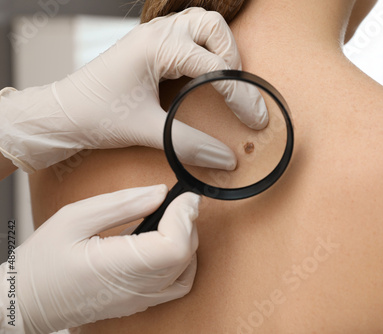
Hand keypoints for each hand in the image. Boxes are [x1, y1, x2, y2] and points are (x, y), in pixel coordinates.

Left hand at [0, 7, 267, 172]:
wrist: (62, 114)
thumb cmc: (94, 115)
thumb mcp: (146, 131)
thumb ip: (189, 144)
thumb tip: (227, 158)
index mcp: (156, 47)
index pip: (214, 66)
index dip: (240, 94)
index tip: (255, 119)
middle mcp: (157, 34)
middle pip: (212, 27)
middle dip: (232, 57)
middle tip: (236, 90)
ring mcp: (153, 37)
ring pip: (202, 25)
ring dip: (221, 49)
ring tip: (226, 80)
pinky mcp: (151, 47)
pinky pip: (189, 37)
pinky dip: (206, 51)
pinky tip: (205, 75)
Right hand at [0, 185, 198, 332]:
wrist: (26, 301)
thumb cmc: (41, 262)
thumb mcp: (74, 219)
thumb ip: (121, 204)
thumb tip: (161, 192)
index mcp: (115, 267)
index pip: (173, 247)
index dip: (184, 217)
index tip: (184, 196)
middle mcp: (133, 289)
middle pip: (184, 255)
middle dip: (187, 222)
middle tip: (177, 200)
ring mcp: (139, 300)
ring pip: (186, 270)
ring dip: (187, 240)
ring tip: (170, 219)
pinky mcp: (140, 302)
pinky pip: (177, 284)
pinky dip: (184, 262)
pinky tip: (169, 244)